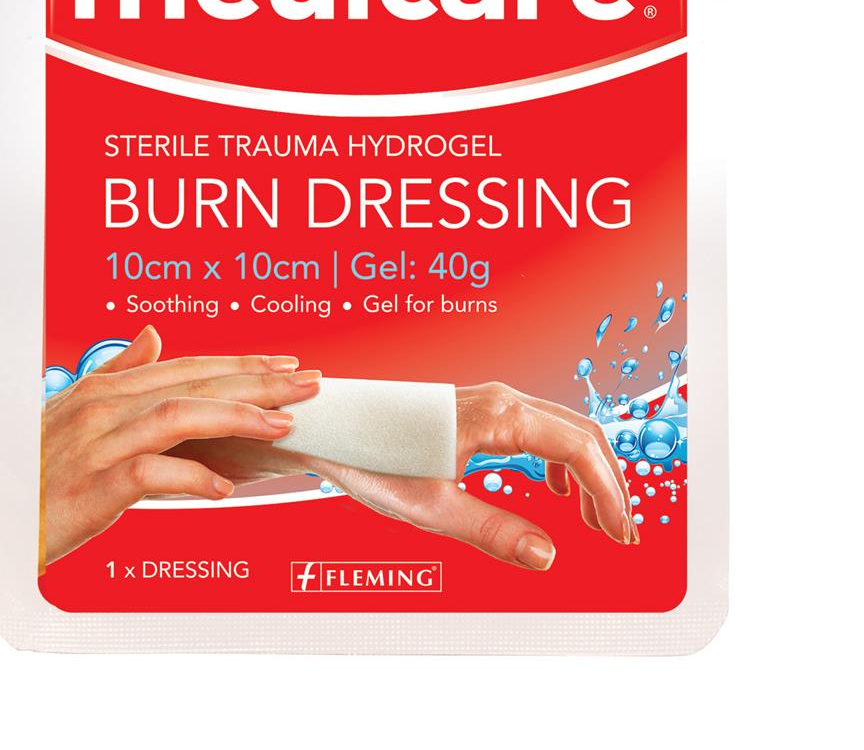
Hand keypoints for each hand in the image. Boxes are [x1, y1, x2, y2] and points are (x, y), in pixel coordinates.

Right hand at [41, 325, 320, 563]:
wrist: (0, 516)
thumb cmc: (40, 467)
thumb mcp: (75, 408)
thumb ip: (121, 371)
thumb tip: (153, 336)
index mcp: (108, 387)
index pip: (190, 365)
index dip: (242, 362)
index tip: (287, 363)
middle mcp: (106, 406)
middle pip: (196, 382)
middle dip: (258, 380)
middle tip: (308, 382)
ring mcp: (100, 444)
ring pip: (180, 415)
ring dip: (237, 416)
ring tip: (281, 424)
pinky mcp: (94, 486)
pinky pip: (152, 473)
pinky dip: (192, 476)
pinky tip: (224, 488)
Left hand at [188, 381, 634, 570]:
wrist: (331, 425)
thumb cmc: (371, 457)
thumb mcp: (431, 506)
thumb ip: (493, 531)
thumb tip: (547, 557)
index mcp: (499, 415)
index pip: (580, 449)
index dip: (611, 493)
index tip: (623, 536)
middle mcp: (501, 399)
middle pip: (580, 434)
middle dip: (609, 484)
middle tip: (622, 534)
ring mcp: (489, 400)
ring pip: (560, 428)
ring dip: (587, 471)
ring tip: (595, 519)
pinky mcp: (476, 408)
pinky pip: (536, 426)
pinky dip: (559, 458)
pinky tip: (554, 489)